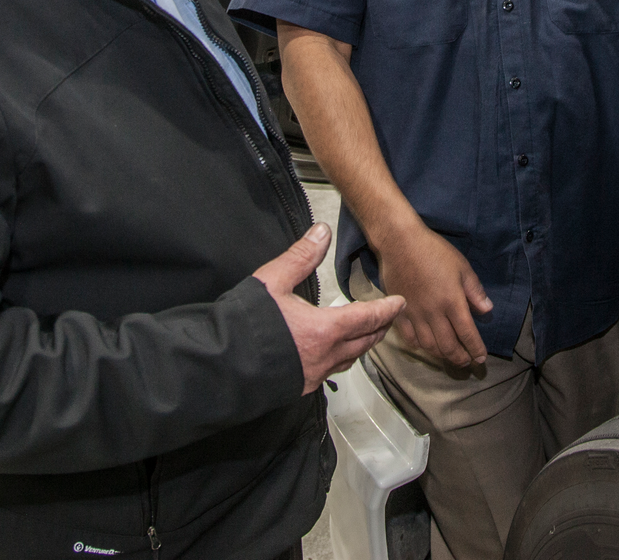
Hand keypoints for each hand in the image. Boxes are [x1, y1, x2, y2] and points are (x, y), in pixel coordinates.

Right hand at [254, 223, 404, 394]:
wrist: (220, 366)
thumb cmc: (245, 325)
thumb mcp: (273, 280)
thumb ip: (301, 256)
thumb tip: (321, 232)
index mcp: (325, 330)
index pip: (367, 318)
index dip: (386, 310)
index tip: (399, 303)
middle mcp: (325, 356)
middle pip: (364, 342)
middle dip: (379, 328)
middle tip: (389, 317)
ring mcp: (313, 375)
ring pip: (349, 360)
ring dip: (362, 345)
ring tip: (365, 334)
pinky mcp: (299, 385)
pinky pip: (330, 372)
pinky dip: (340, 359)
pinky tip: (332, 354)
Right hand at [374, 221, 494, 366]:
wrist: (401, 243)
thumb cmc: (434, 251)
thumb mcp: (462, 267)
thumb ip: (475, 291)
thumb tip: (487, 310)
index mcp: (452, 301)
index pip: (467, 334)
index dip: (476, 349)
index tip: (481, 359)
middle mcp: (434, 313)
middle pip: (448, 346)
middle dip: (460, 358)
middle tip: (467, 362)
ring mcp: (414, 315)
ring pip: (429, 346)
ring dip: (441, 355)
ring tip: (449, 356)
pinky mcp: (399, 312)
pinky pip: (409, 338)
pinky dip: (419, 347)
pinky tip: (426, 346)